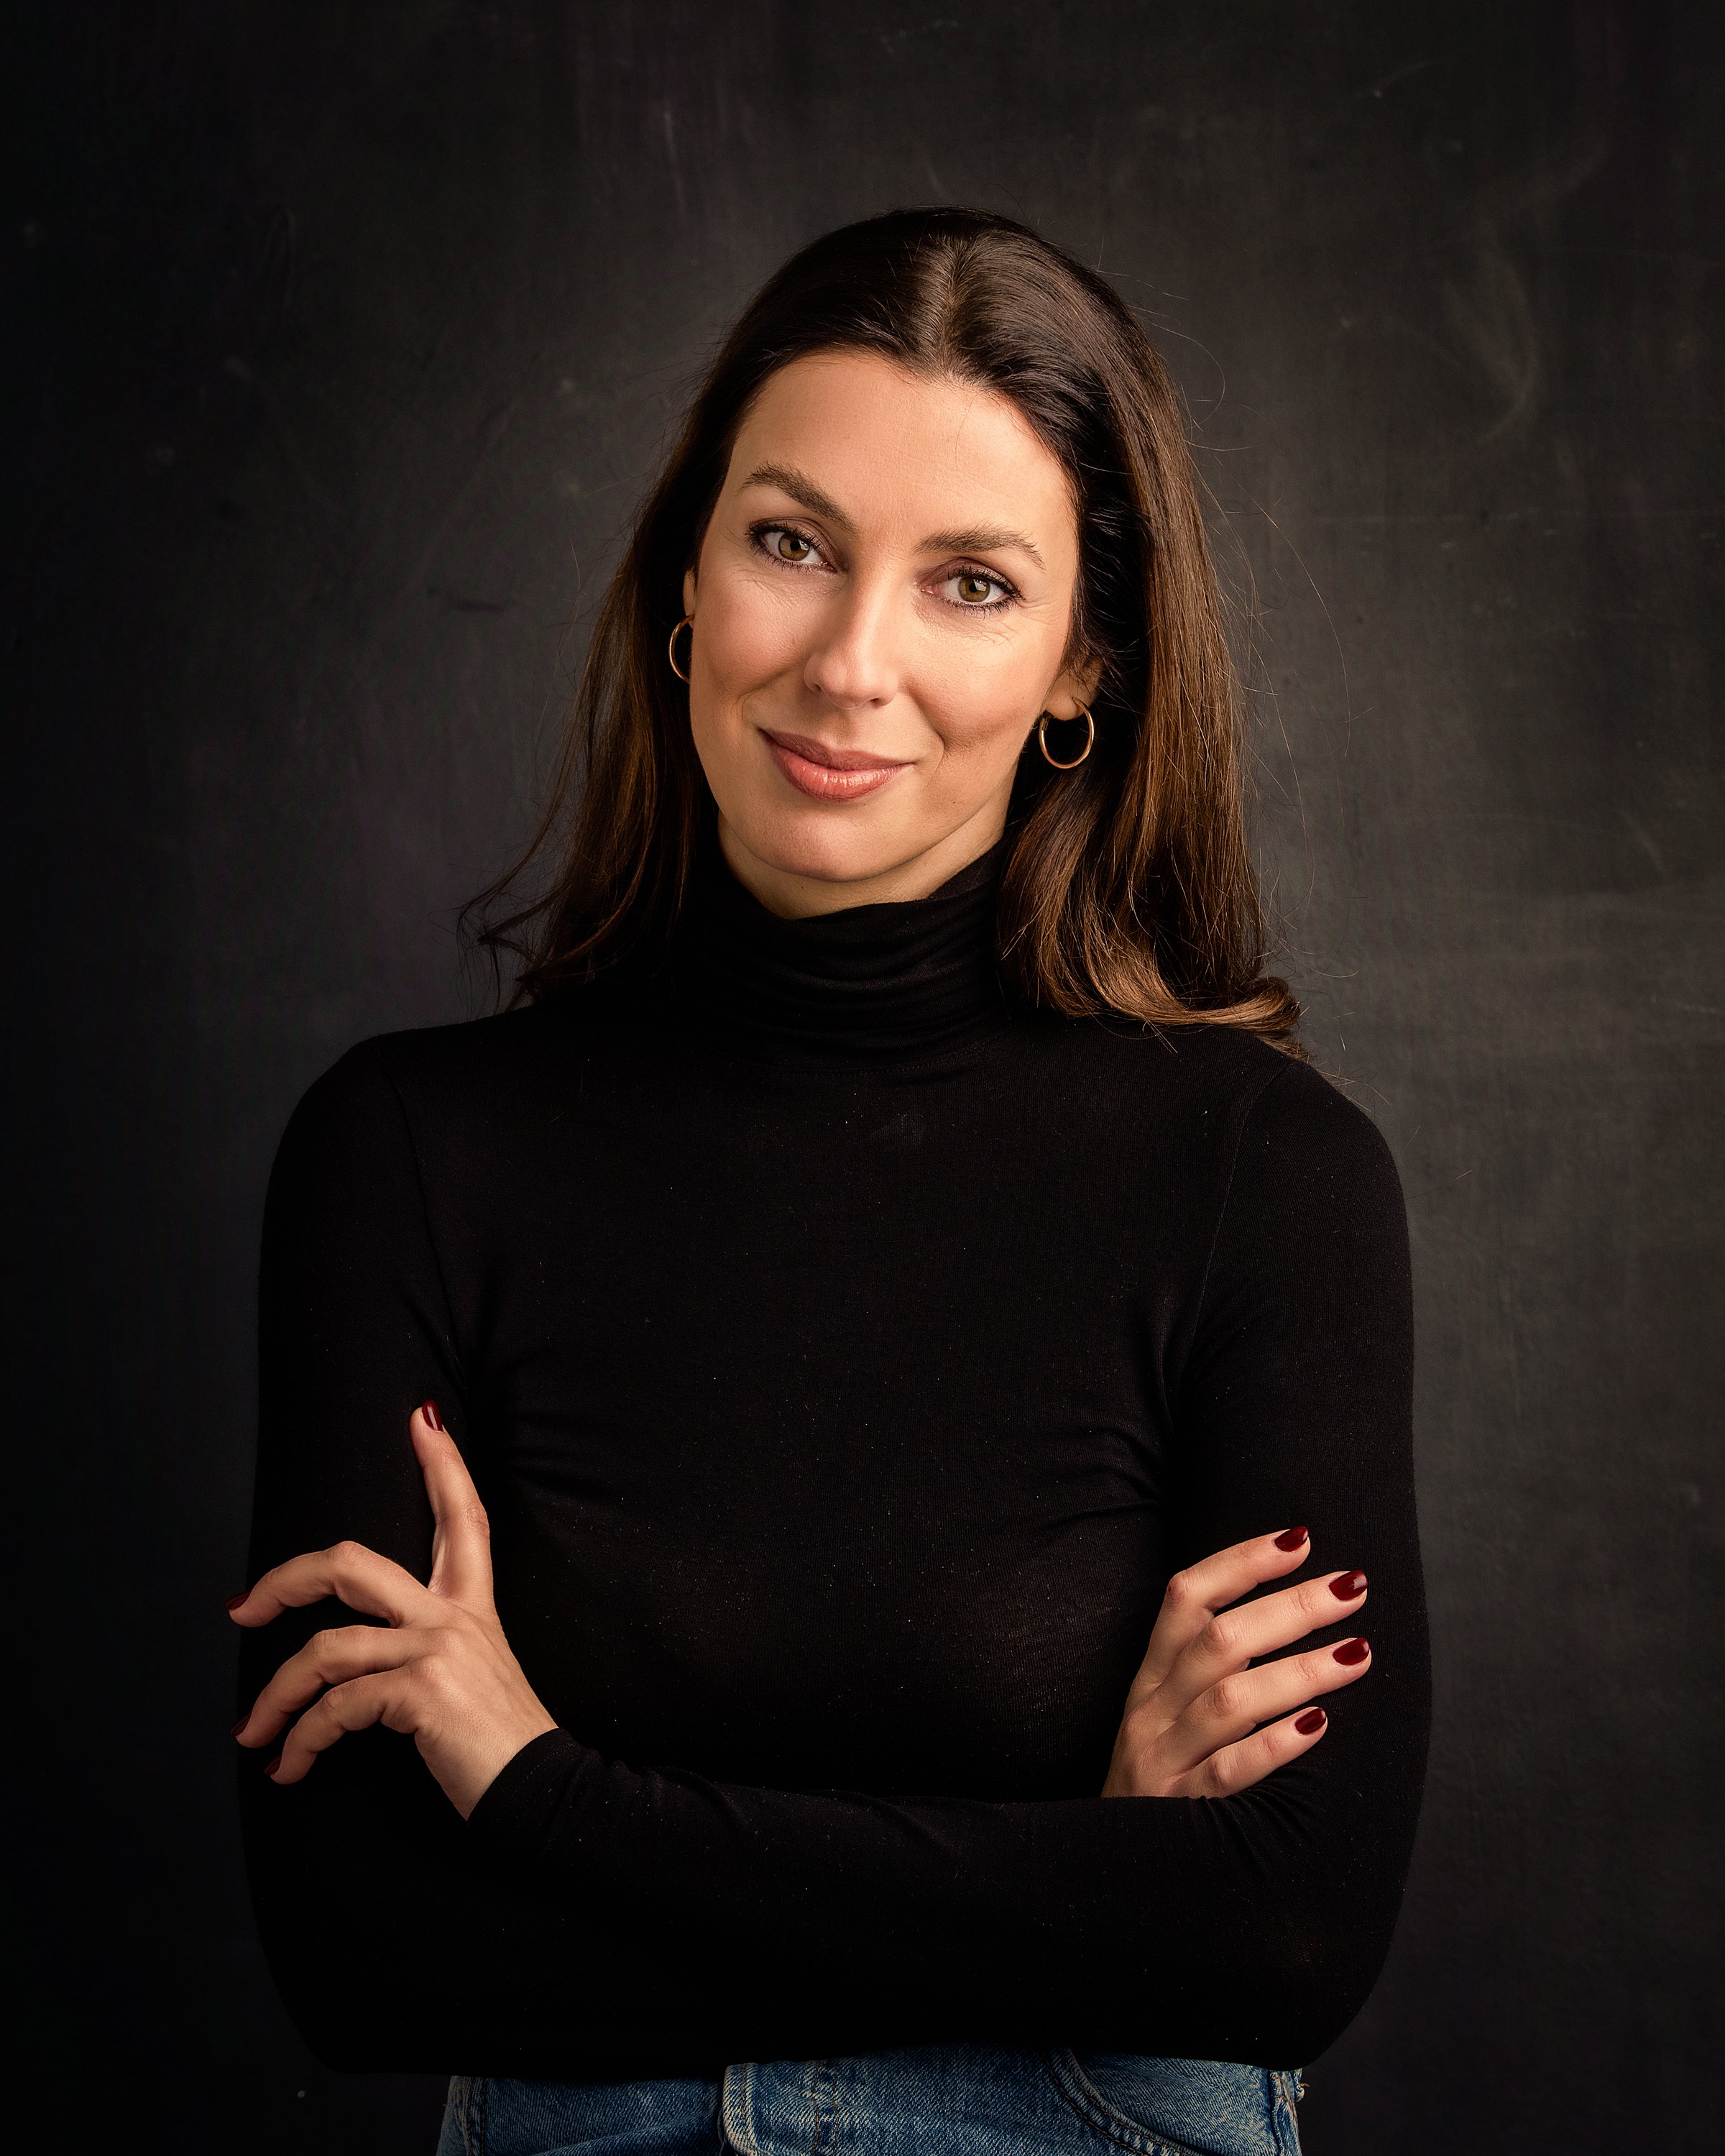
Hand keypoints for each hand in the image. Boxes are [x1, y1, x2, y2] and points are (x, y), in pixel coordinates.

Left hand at [228, 1404, 557, 1817]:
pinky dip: (301, 1740)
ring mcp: (436, 1648)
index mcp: (471, 1609)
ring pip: (325, 1648)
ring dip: (276, 1697)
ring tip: (254, 1733)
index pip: (463, 1517)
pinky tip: (290, 1766)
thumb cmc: (502, 1749)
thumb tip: (365, 1678)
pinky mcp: (421, 1689)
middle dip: (286, 1578)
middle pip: (354, 1564)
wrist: (544, 1794)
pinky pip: (335, 1706)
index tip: (421, 1418)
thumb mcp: (475, 1683)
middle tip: (243, 1606)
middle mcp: (452, 1617)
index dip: (443, 1462)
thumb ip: (430, 1658)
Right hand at [1100, 1527, 1370, 1798]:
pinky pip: (1229, 1771)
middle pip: (1218, 1641)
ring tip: (1357, 1653)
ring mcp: (1163, 1761)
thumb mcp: (1169, 1716)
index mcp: (1152, 1678)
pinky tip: (1319, 1724)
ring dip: (1299, 1670)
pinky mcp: (1182, 1814)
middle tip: (1353, 1587)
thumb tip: (1294, 1612)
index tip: (1300, 1538)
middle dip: (1291, 1608)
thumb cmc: (1163, 1783)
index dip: (1240, 1562)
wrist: (1114, 1876)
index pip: (1186, 1597)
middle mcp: (1153, 1711)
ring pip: (1230, 1701)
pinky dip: (1275, 1744)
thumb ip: (1214, 1670)